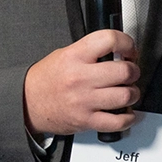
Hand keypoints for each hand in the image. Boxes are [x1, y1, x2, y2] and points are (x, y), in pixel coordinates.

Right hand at [22, 29, 140, 135]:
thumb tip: (117, 50)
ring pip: (125, 96)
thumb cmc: (46, 79)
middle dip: (133, 71)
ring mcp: (84, 101)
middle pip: (124, 71)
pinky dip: (128, 118)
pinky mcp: (86, 120)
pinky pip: (117, 121)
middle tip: (130, 72)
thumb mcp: (64, 54)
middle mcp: (81, 78)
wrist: (27, 102)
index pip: (110, 40)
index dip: (127, 43)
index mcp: (75, 56)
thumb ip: (90, 51)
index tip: (129, 49)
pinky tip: (126, 112)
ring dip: (133, 93)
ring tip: (128, 91)